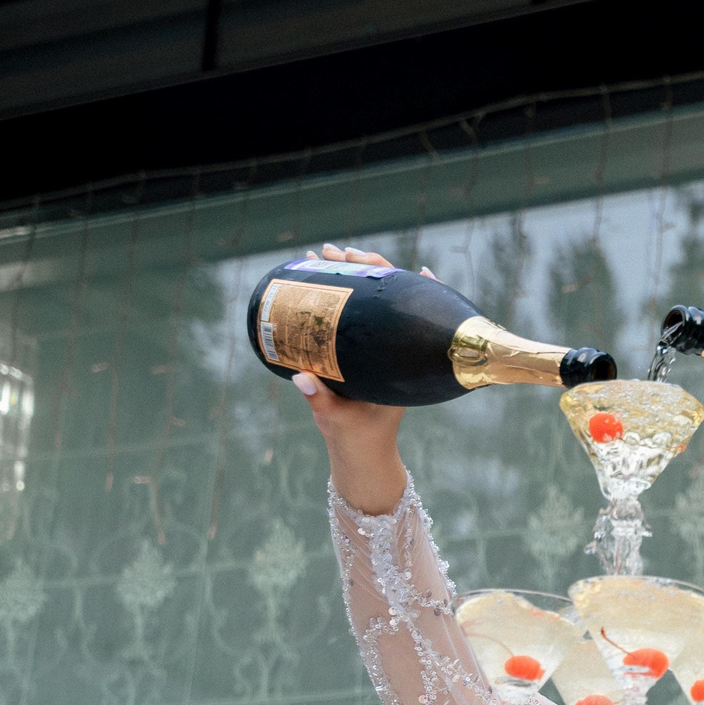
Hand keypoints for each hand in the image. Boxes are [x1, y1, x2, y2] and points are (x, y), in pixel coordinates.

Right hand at [294, 244, 421, 513]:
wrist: (362, 453)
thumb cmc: (356, 437)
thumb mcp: (337, 418)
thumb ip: (319, 400)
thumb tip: (301, 377)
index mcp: (401, 360)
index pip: (402, 304)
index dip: (388, 277)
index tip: (367, 259)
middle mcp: (392, 347)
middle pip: (384, 296)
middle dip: (361, 268)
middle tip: (337, 251)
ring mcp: (376, 348)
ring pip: (368, 302)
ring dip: (348, 275)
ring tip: (325, 254)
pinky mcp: (359, 353)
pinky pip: (352, 317)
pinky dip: (339, 294)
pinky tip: (325, 273)